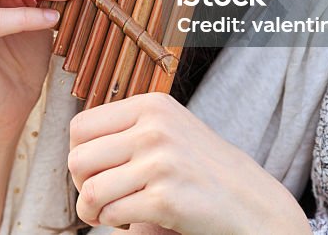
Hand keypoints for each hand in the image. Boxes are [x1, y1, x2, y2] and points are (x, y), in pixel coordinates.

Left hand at [67, 93, 310, 234]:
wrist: (251, 201)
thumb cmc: (202, 167)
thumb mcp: (168, 127)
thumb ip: (128, 127)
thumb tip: (76, 142)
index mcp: (151, 105)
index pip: (80, 127)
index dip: (78, 153)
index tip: (95, 170)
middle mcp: (154, 129)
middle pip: (78, 159)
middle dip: (81, 186)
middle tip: (99, 198)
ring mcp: (160, 163)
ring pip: (91, 190)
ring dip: (92, 210)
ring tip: (110, 213)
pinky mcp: (165, 199)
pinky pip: (112, 213)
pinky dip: (113, 223)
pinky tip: (130, 221)